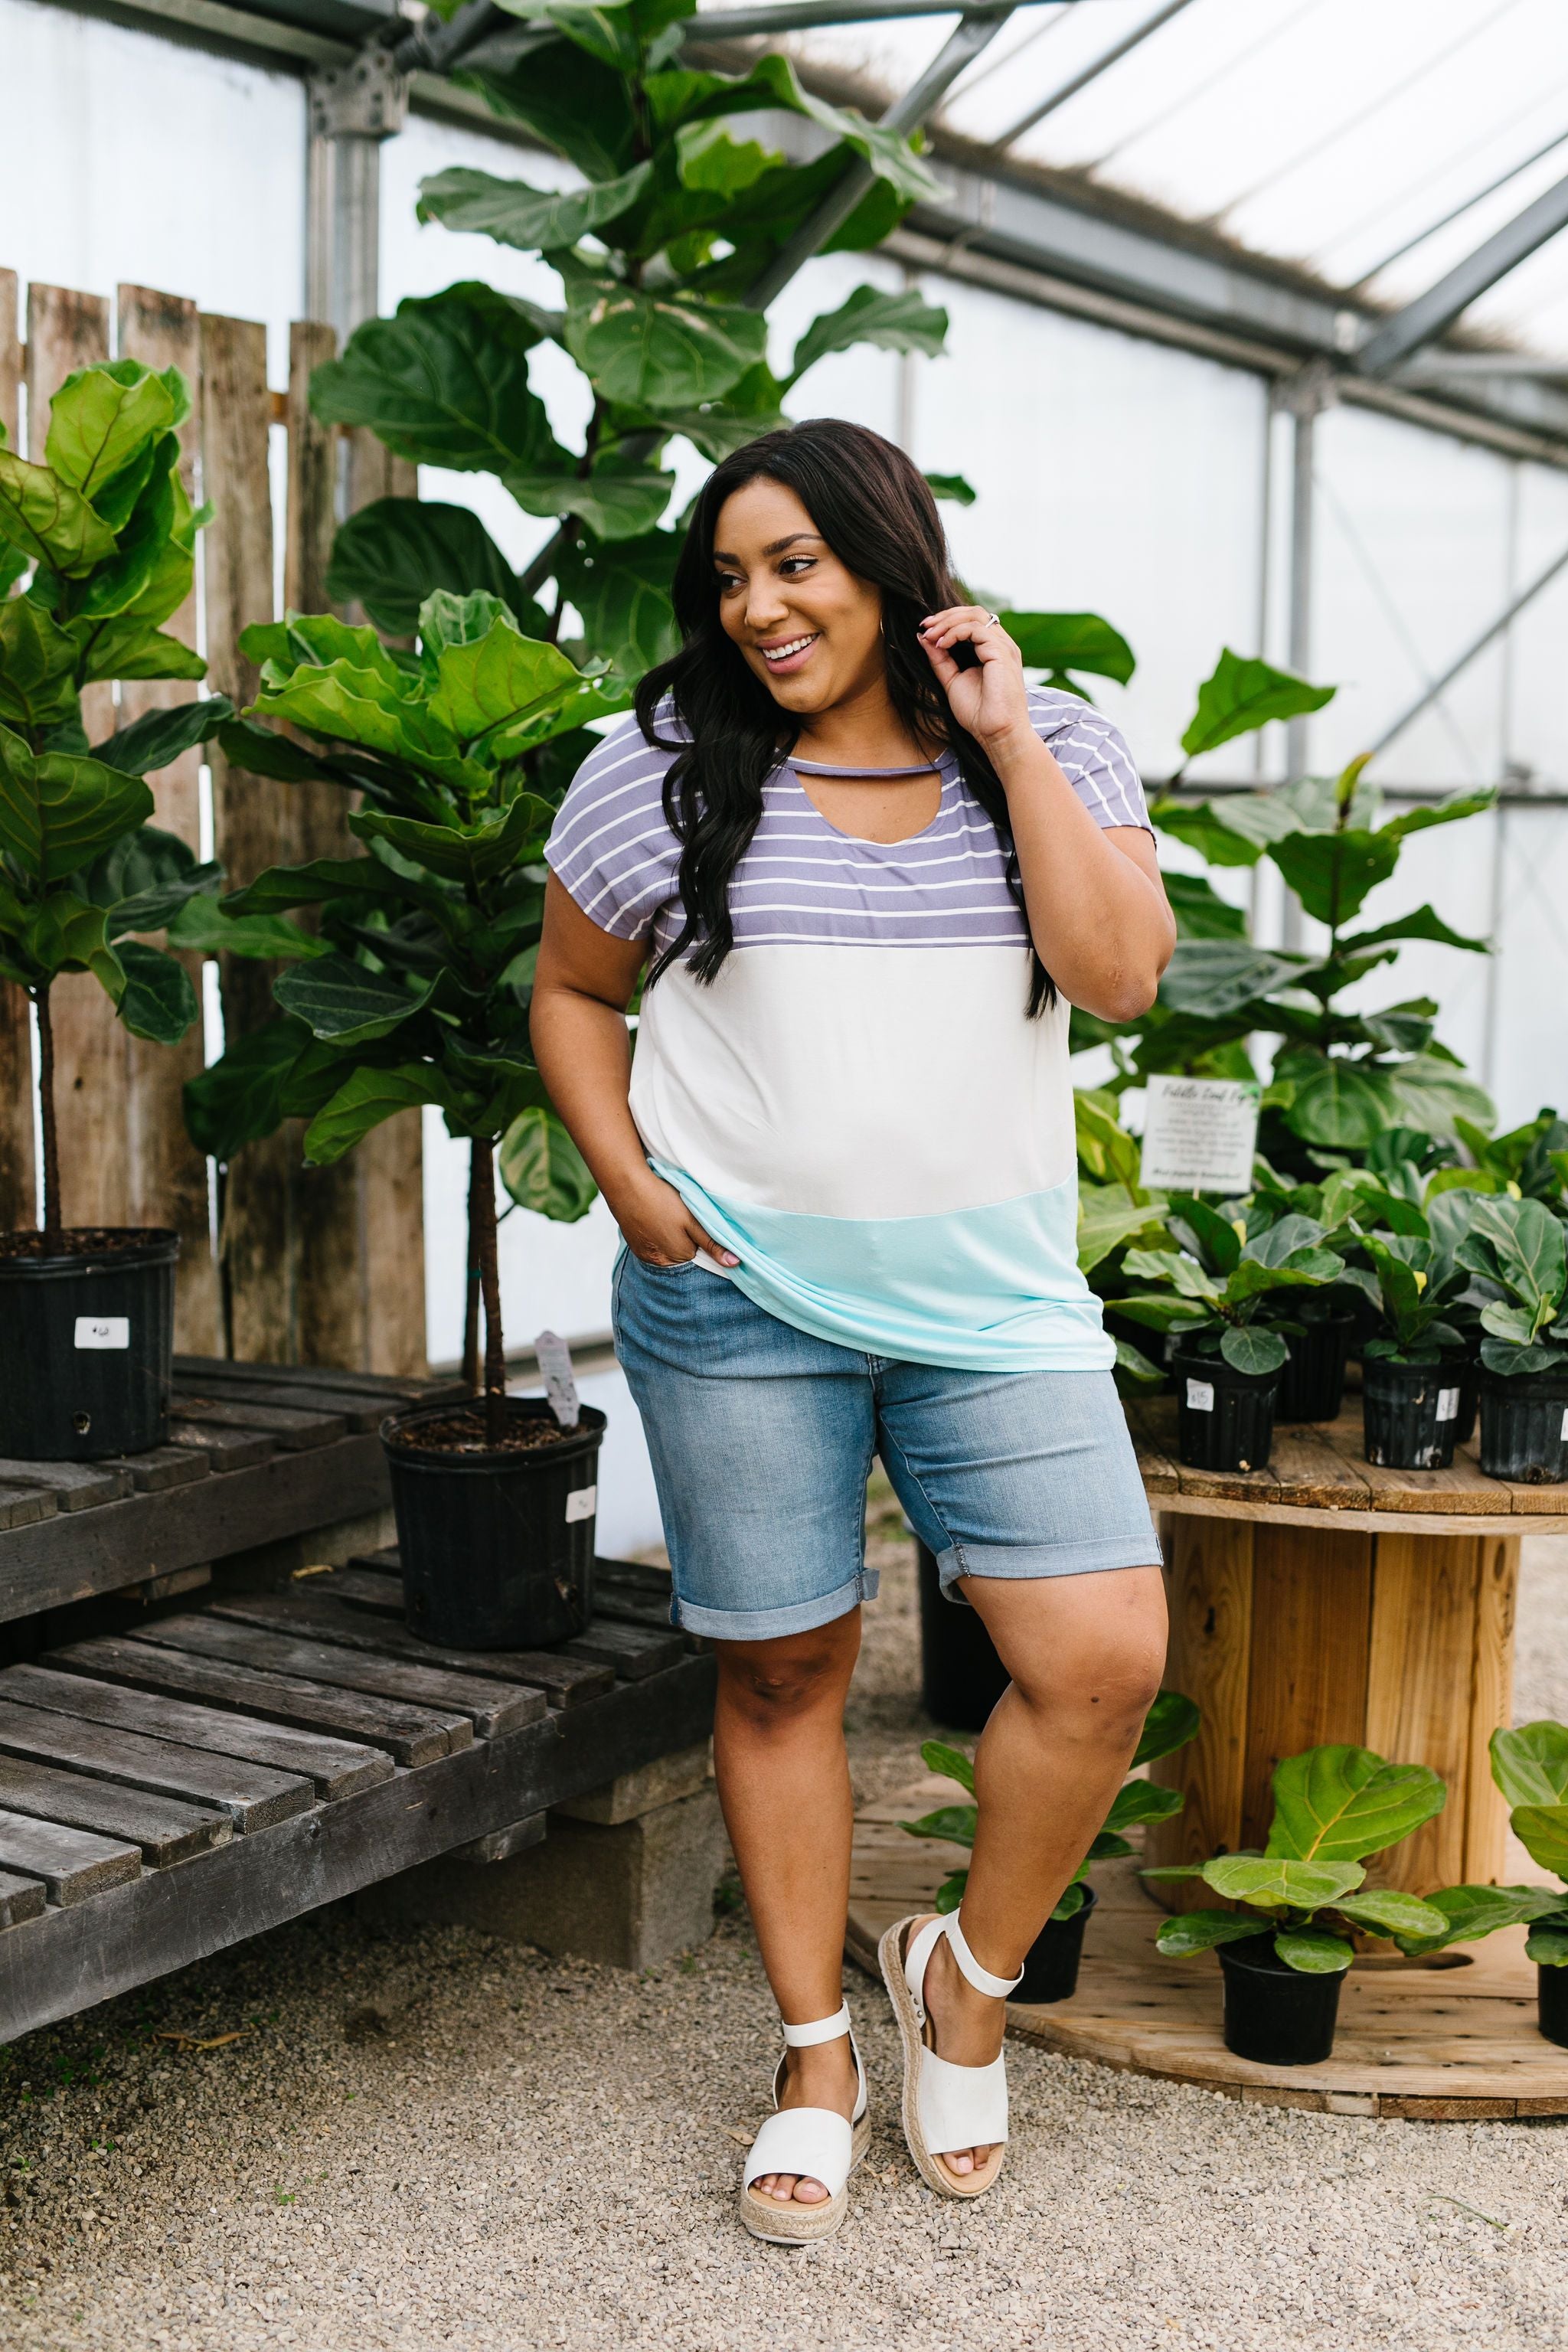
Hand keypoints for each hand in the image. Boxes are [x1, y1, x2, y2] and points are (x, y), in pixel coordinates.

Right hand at [613, 1168, 738, 1268]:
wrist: (626, 1186)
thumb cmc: (662, 1200)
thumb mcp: (693, 1220)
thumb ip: (713, 1243)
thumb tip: (735, 1263)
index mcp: (678, 1257)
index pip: (700, 1257)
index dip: (703, 1241)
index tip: (699, 1225)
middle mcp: (659, 1263)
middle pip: (683, 1256)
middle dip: (687, 1242)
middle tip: (682, 1219)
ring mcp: (644, 1256)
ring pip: (667, 1251)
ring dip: (671, 1240)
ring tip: (668, 1219)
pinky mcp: (634, 1246)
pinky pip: (653, 1247)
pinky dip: (657, 1237)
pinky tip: (656, 1221)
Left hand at [918, 606, 1031, 754]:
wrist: (997, 734)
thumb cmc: (979, 714)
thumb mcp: (952, 681)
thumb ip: (940, 659)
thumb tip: (923, 638)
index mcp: (993, 650)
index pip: (972, 620)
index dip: (947, 620)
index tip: (925, 630)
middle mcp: (1001, 644)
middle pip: (974, 612)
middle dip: (946, 616)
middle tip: (924, 626)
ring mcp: (1004, 647)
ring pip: (975, 615)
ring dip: (947, 622)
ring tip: (930, 636)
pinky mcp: (1001, 652)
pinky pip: (975, 629)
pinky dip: (954, 633)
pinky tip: (942, 645)